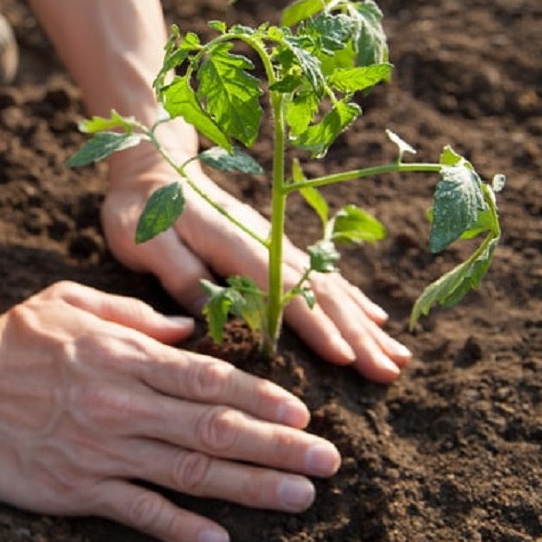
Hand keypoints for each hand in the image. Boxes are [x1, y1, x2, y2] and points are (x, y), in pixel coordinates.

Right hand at [0, 281, 340, 541]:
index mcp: (125, 357)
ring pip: (189, 472)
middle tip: (328, 464)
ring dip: (249, 488)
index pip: (208, 378)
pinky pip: (138, 510)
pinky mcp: (76, 487)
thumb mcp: (70, 302)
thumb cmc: (10, 338)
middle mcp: (123, 404)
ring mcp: (102, 449)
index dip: (261, 398)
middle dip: (276, 448)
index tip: (302, 415)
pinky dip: (180, 528)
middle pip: (214, 429)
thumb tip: (187, 329)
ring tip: (298, 499)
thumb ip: (133, 314)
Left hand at [101, 122, 411, 382]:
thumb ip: (180, 273)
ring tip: (398, 357)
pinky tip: (375, 321)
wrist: (154, 167)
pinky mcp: (275, 247)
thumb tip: (213, 316)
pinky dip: (352, 299)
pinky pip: (322, 275)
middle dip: (357, 334)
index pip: (284, 291)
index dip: (316, 325)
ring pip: (330, 287)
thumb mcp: (146, 241)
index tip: (346, 359)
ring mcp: (275, 244)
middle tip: (389, 373)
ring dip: (364, 324)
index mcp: (235, 244)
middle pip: (321, 293)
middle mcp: (267, 243)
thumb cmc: (143, 210)